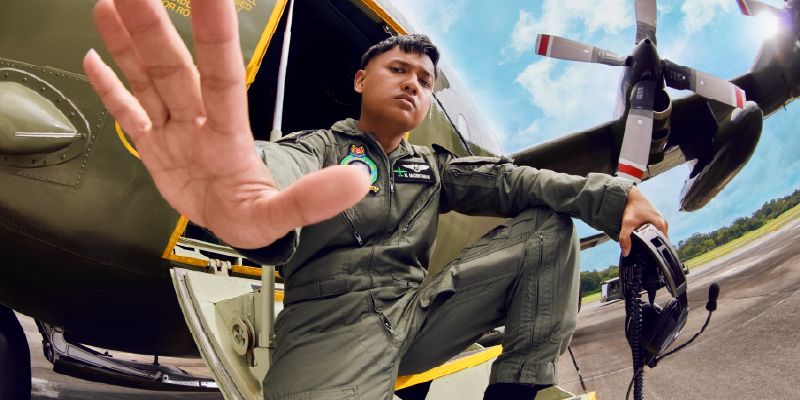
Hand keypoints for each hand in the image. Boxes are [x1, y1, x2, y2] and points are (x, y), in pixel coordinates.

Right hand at [83, 0, 368, 248]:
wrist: (231, 224)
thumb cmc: (254, 216)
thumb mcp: (282, 216)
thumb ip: (313, 200)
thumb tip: (357, 182)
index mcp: (228, 134)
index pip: (220, 76)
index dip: (214, 37)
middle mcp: (198, 122)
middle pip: (174, 69)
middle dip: (154, 29)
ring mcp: (173, 132)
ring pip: (148, 80)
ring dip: (129, 44)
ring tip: (112, 4)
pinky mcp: (153, 148)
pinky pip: (129, 113)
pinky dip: (111, 89)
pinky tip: (95, 58)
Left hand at [619, 186, 668, 256]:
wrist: (633, 195)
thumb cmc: (632, 208)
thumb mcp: (627, 223)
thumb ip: (625, 238)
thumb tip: (626, 253)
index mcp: (661, 226)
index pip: (663, 245)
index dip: (656, 253)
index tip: (649, 260)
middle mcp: (663, 225)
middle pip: (660, 242)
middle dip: (653, 249)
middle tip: (644, 257)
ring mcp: (661, 223)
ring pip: (657, 238)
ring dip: (651, 243)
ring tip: (642, 250)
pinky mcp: (656, 221)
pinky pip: (655, 233)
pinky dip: (650, 237)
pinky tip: (642, 241)